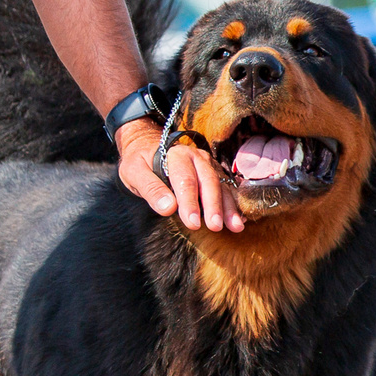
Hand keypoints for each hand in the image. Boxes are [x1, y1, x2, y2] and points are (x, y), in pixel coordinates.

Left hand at [115, 117, 242, 232]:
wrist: (148, 148)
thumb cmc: (140, 163)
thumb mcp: (135, 173)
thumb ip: (150, 189)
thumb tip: (168, 208)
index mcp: (177, 155)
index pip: (185, 180)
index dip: (190, 202)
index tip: (192, 222)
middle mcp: (197, 157)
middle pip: (208, 182)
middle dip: (213, 205)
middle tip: (215, 226)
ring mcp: (208, 166)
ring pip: (221, 186)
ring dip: (229, 207)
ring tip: (236, 226)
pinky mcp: (215, 175)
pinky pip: (227, 189)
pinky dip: (234, 204)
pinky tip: (240, 220)